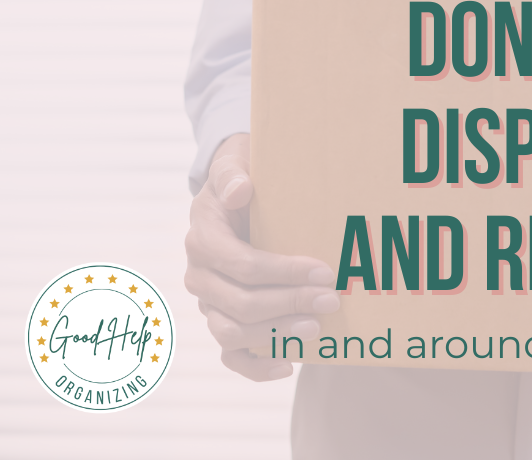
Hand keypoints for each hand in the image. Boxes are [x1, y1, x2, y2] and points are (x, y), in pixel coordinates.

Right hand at [184, 133, 339, 380]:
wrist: (234, 195)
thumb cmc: (241, 178)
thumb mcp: (234, 164)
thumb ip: (232, 174)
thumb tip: (242, 191)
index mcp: (203, 238)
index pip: (243, 265)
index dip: (284, 273)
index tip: (324, 272)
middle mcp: (200, 274)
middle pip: (241, 303)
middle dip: (290, 303)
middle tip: (331, 300)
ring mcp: (208, 301)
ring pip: (233, 332)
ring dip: (276, 335)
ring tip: (316, 329)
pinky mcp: (221, 319)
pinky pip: (231, 354)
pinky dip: (256, 366)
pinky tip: (288, 366)